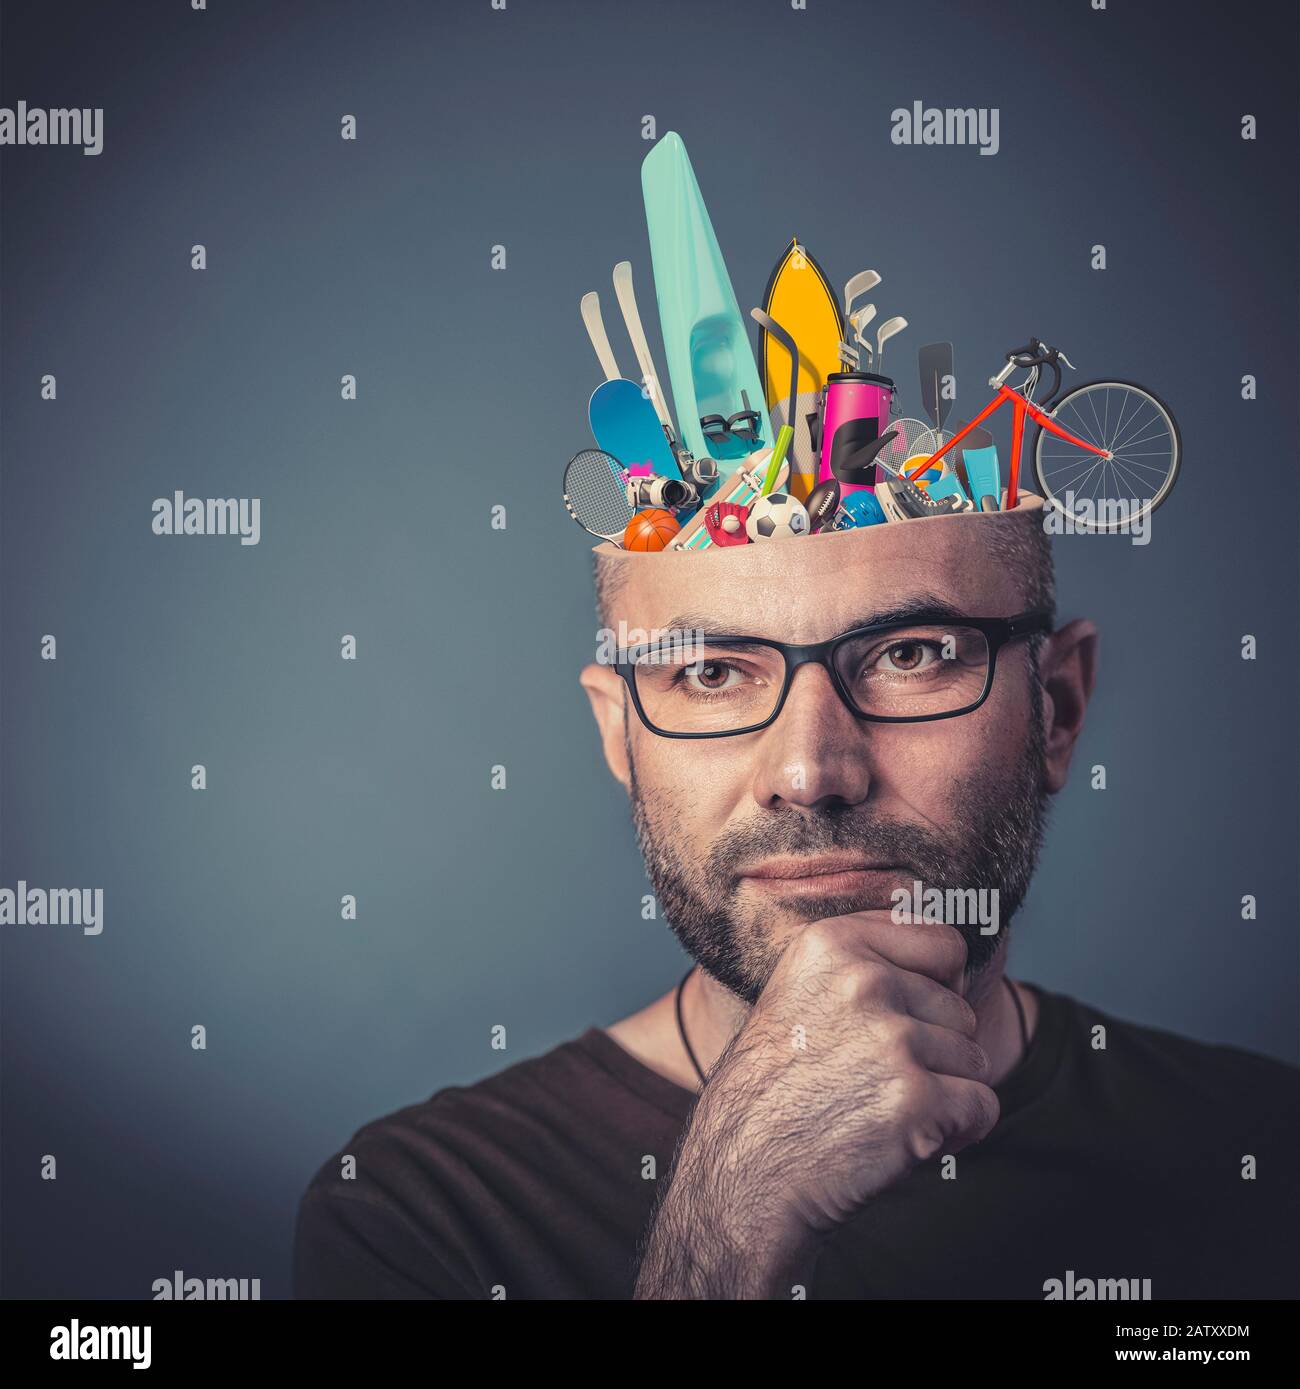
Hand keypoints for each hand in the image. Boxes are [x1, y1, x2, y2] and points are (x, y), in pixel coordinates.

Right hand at [634, 912, 998, 1297]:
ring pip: (973, 1059)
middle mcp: (863, 980)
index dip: (938, 988)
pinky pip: (983, 1106)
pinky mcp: (915, 1098)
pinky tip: (904, 1140)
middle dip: (936, 1051)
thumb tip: (952, 953)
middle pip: (961, 1009)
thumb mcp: (804, 990)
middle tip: (873, 1081)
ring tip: (878, 1110)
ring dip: (943, 1094)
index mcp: (834, 942)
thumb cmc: (780, 1084)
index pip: (943, 943)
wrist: (746, 1168)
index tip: (901, 1020)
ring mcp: (890, 1038)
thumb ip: (867, 960)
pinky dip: (957, 1132)